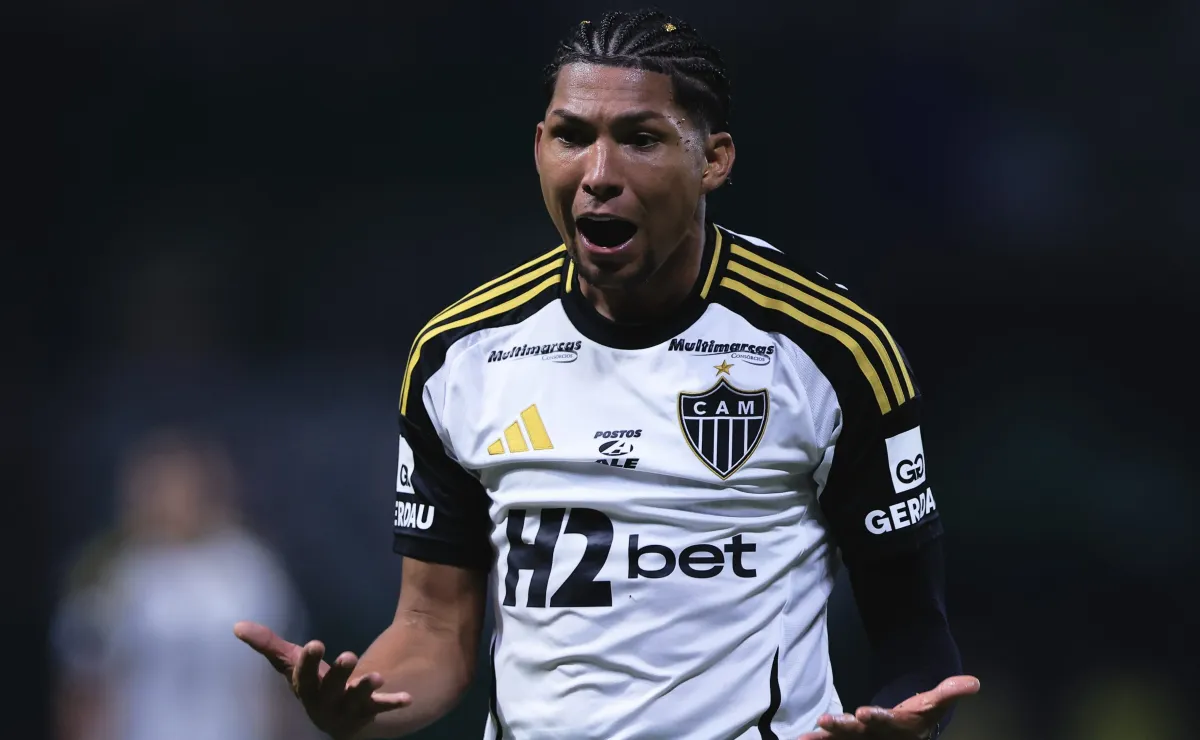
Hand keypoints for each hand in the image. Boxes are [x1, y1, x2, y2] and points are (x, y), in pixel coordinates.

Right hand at [234, 621, 410, 739]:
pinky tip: (409, 698)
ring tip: (378, 676)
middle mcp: (324, 702)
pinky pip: (382, 709)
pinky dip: (393, 703)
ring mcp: (348, 709)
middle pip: (331, 688)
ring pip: (356, 700)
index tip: (316, 644)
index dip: (309, 661)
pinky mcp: (369, 712)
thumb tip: (237, 625)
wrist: (335, 718)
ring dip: (365, 688)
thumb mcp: (292, 663)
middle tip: (350, 655)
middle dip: (339, 674)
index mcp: (306, 687)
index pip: (304, 674)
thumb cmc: (312, 683)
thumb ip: (269, 645)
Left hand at [797, 675, 979, 738]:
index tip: (863, 712)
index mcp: (899, 726)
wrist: (907, 732)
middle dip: (843, 727)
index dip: (877, 718)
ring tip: (806, 736)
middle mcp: (877, 737)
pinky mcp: (847, 738)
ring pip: (841, 739)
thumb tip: (973, 682)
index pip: (888, 721)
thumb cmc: (918, 715)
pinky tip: (799, 738)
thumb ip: (949, 691)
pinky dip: (816, 739)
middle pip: (859, 733)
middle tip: (827, 721)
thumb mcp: (935, 702)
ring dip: (824, 737)